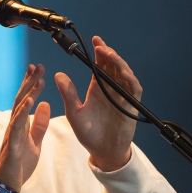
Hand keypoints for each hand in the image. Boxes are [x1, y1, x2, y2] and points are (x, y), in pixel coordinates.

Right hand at [0, 64, 50, 191]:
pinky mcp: (13, 144)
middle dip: (30, 81)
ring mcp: (12, 134)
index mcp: (20, 124)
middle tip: (38, 65)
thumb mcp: (35, 142)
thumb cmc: (19, 165)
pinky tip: (30, 100)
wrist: (9, 185)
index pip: (25, 99)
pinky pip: (18, 125)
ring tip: (38, 78)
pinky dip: (23, 111)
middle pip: (22, 99)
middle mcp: (14, 125)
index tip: (37, 69)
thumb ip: (39, 124)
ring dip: (29, 92)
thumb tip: (44, 104)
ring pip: (20, 108)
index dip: (30, 84)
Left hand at [55, 36, 141, 171]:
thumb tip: (57, 75)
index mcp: (96, 89)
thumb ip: (68, 95)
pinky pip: (134, 89)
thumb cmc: (88, 134)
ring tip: (109, 54)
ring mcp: (122, 96)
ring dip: (118, 63)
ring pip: (124, 73)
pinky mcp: (130, 105)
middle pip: (112, 66)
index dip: (99, 52)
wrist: (103, 152)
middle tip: (100, 46)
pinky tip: (124, 72)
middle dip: (108, 53)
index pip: (99, 65)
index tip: (95, 40)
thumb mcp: (74, 113)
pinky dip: (130, 80)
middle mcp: (110, 89)